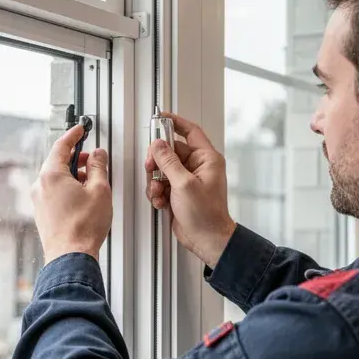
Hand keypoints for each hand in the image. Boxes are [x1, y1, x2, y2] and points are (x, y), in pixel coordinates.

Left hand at [32, 124, 111, 261]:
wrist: (70, 256)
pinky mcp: (42, 213)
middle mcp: (40, 186)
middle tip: (92, 159)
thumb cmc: (83, 227)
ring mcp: (38, 200)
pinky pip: (54, 192)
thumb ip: (98, 167)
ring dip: (73, 175)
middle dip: (76, 158)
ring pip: (56, 178)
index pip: (61, 145)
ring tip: (92, 183)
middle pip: (58, 162)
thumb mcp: (99, 190)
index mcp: (51, 175)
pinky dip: (67, 188)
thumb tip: (98, 155)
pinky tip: (82, 197)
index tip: (79, 128)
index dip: (73, 135)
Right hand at [145, 113, 235, 267]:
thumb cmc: (206, 216)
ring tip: (159, 191)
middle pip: (170, 151)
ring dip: (155, 180)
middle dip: (157, 161)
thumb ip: (168, 162)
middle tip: (152, 168)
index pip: (190, 131)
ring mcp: (187, 180)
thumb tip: (158, 145)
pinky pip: (161, 183)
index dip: (175, 122)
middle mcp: (198, 167)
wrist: (206, 239)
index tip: (161, 118)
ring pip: (162, 169)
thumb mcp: (184, 184)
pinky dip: (157, 191)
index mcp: (206, 159)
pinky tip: (161, 201)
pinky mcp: (179, 192)